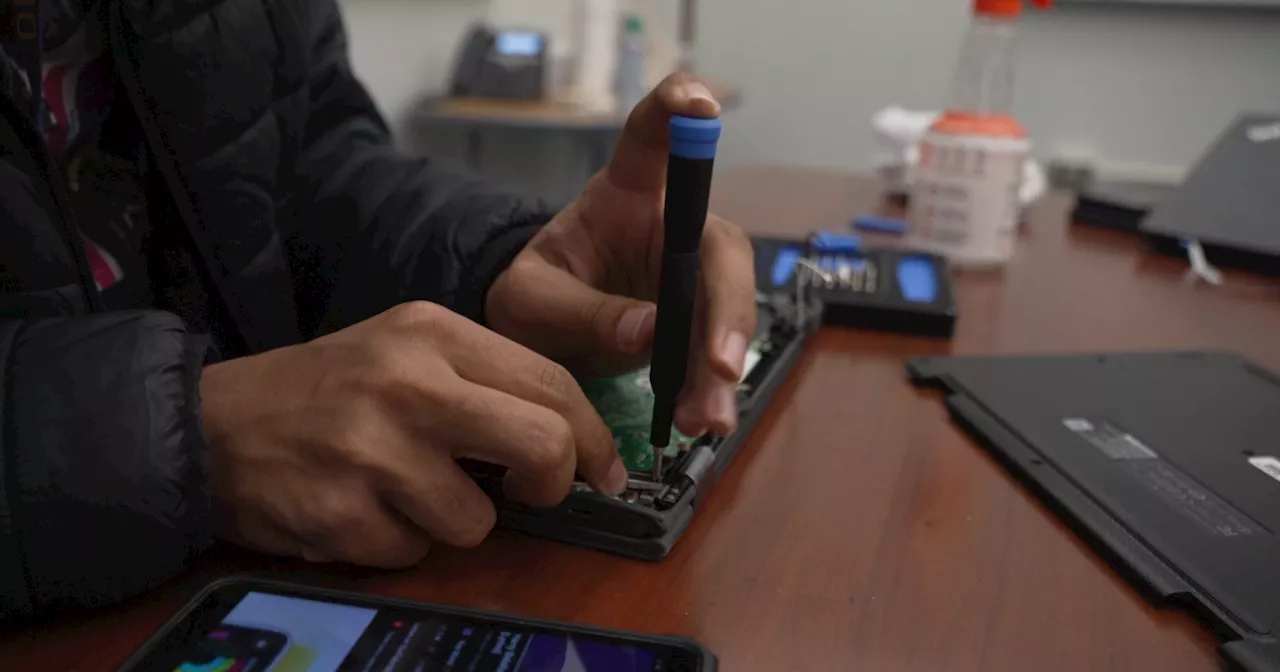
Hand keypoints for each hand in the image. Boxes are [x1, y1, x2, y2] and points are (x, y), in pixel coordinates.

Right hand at [200, 302, 627, 566]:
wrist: (212, 424)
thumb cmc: (327, 388)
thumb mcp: (405, 351)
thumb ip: (484, 382)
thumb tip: (571, 444)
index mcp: (432, 332)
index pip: (552, 384)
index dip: (593, 437)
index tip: (605, 471)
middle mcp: (408, 384)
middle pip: (540, 445)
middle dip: (552, 483)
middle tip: (531, 493)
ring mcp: (371, 452)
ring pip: (477, 521)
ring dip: (452, 520)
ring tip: (403, 489)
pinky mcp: (340, 515)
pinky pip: (414, 553)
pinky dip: (398, 542)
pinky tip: (362, 507)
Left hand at [486, 73, 756, 437]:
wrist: (533, 338)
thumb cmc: (527, 298)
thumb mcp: (528, 302)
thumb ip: (578, 309)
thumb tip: (648, 331)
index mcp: (622, 193)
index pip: (652, 137)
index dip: (679, 109)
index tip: (701, 103)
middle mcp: (669, 227)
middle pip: (718, 250)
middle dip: (726, 307)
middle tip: (718, 364)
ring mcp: (688, 277)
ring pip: (726, 312)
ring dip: (721, 366)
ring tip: (707, 419)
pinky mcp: (696, 323)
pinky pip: (715, 352)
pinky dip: (712, 389)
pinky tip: (704, 421)